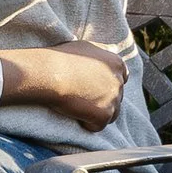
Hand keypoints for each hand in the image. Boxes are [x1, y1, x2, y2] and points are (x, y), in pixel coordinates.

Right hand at [0, 41, 126, 130]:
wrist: (49, 73)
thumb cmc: (62, 58)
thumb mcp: (86, 46)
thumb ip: (103, 52)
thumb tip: (113, 51)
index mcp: (116, 63)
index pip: (122, 78)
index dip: (107, 84)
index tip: (93, 87)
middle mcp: (118, 81)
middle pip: (116, 97)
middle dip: (102, 99)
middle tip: (82, 97)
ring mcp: (113, 99)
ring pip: (112, 113)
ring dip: (97, 113)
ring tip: (79, 107)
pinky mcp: (104, 115)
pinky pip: (99, 125)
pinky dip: (88, 124)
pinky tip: (75, 115)